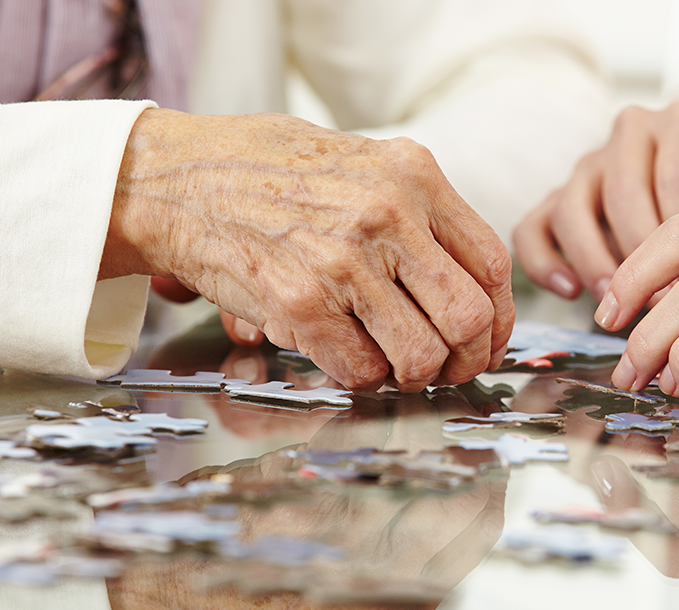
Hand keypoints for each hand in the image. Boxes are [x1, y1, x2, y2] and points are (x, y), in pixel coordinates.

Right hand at [103, 109, 513, 391]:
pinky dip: (361, 378)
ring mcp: (343, 260)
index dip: (500, 318)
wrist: (177, 177)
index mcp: (413, 174)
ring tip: (393, 364)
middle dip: (467, 359)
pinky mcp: (299, 303)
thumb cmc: (269, 172)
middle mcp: (387, 214)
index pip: (493, 264)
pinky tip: (346, 356)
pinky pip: (360, 370)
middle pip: (469, 317)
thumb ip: (419, 214)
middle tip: (449, 369)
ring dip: (412, 375)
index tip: (488, 339)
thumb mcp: (362, 163)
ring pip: (420, 355)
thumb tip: (468, 287)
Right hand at [513, 99, 678, 300]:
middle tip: (659, 305)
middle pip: (623, 193)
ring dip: (593, 263)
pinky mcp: (553, 197)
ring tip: (616, 304)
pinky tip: (570, 292)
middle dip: (640, 258)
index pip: (677, 179)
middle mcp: (633, 130)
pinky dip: (544, 263)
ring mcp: (587, 162)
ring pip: (572, 208)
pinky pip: (531, 229)